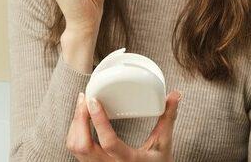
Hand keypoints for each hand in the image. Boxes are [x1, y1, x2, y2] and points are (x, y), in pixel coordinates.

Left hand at [66, 91, 181, 161]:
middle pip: (82, 145)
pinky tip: (82, 119)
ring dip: (76, 124)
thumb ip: (167, 119)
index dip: (99, 120)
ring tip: (83, 105)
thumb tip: (175, 95)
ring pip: (75, 147)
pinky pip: (76, 150)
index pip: (109, 142)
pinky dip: (76, 132)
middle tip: (86, 98)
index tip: (94, 100)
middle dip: (80, 118)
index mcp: (129, 161)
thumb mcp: (164, 145)